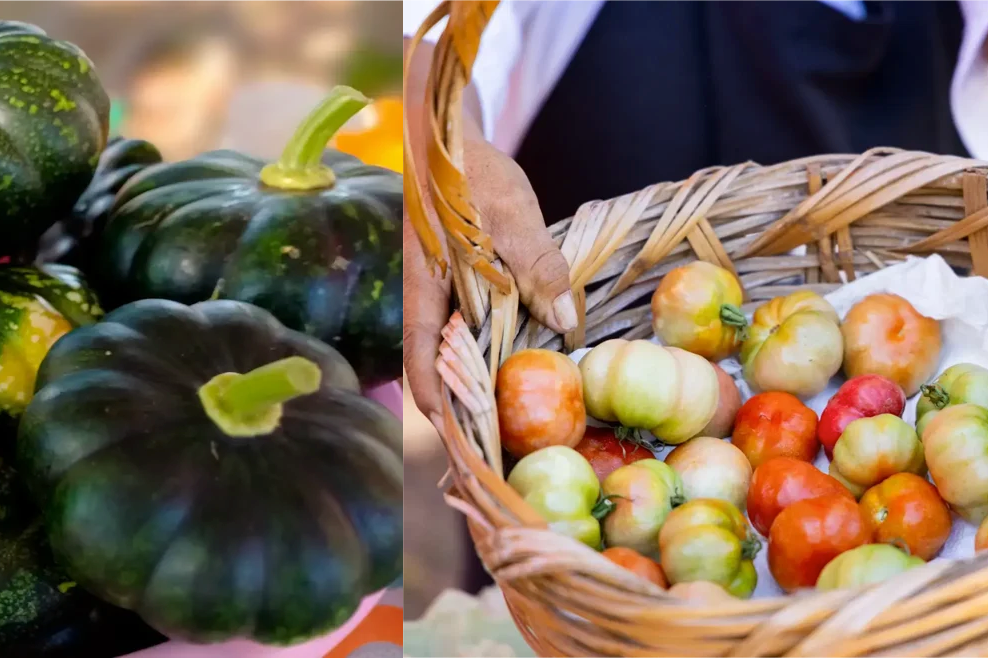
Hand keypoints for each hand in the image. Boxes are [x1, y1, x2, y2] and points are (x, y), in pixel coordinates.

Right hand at [398, 133, 576, 420]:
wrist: (451, 133)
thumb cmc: (470, 168)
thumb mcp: (510, 212)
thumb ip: (537, 265)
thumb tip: (565, 324)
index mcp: (425, 288)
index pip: (422, 360)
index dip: (440, 404)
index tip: (463, 442)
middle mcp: (432, 300)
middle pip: (443, 369)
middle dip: (468, 412)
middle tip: (503, 455)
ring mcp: (448, 296)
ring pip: (464, 352)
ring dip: (486, 387)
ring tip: (519, 430)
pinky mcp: (468, 287)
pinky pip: (481, 330)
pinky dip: (500, 354)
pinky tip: (531, 372)